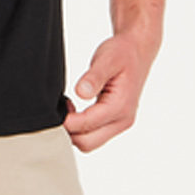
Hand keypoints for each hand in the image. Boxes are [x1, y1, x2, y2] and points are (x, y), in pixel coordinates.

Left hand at [63, 29, 156, 151]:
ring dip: (75, 131)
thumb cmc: (122, 53)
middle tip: (60, 110)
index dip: (67, 121)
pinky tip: (76, 111)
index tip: (57, 107)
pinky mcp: (116, 123)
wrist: (137, 51)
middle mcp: (123, 120)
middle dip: (69, 131)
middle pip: (87, 143)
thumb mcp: (107, 59)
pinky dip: (81, 129)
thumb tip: (82, 92)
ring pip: (90, 143)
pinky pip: (94, 136)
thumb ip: (94, 77)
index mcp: (120, 106)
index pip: (86, 125)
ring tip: (69, 109)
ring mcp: (120, 123)